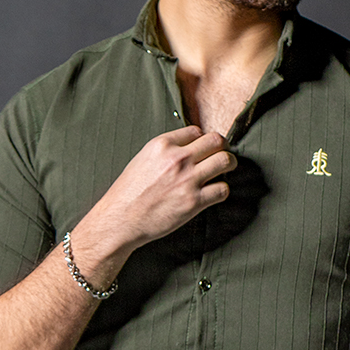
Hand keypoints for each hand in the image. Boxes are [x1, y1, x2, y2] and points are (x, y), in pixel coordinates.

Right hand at [87, 125, 236, 253]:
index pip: (196, 131)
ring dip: (229, 165)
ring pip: (225, 161)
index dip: (202, 140)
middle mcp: (177, 159)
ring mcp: (187, 180)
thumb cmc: (128, 192)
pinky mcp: (193, 202)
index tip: (203, 149)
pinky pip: (222, 189)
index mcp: (162, 144)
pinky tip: (214, 193)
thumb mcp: (143, 159)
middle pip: (217, 141)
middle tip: (222, 156)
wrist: (121, 219)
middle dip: (223, 147)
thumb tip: (187, 148)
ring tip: (225, 170)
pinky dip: (222, 190)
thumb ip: (165, 151)